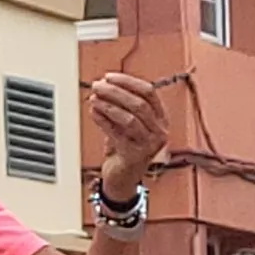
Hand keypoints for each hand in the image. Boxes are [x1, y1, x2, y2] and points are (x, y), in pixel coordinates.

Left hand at [87, 70, 168, 201]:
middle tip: (97, 85)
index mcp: (161, 119)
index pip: (148, 92)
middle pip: (138, 103)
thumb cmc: (125, 146)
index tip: (109, 76)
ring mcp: (149, 145)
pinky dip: (103, 120)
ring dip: (108, 105)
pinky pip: (116, 133)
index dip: (128, 81)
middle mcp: (160, 131)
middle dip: (115, 91)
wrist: (123, 177)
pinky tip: (93, 112)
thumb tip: (104, 84)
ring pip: (129, 118)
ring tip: (93, 98)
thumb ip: (122, 105)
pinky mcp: (135, 156)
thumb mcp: (128, 123)